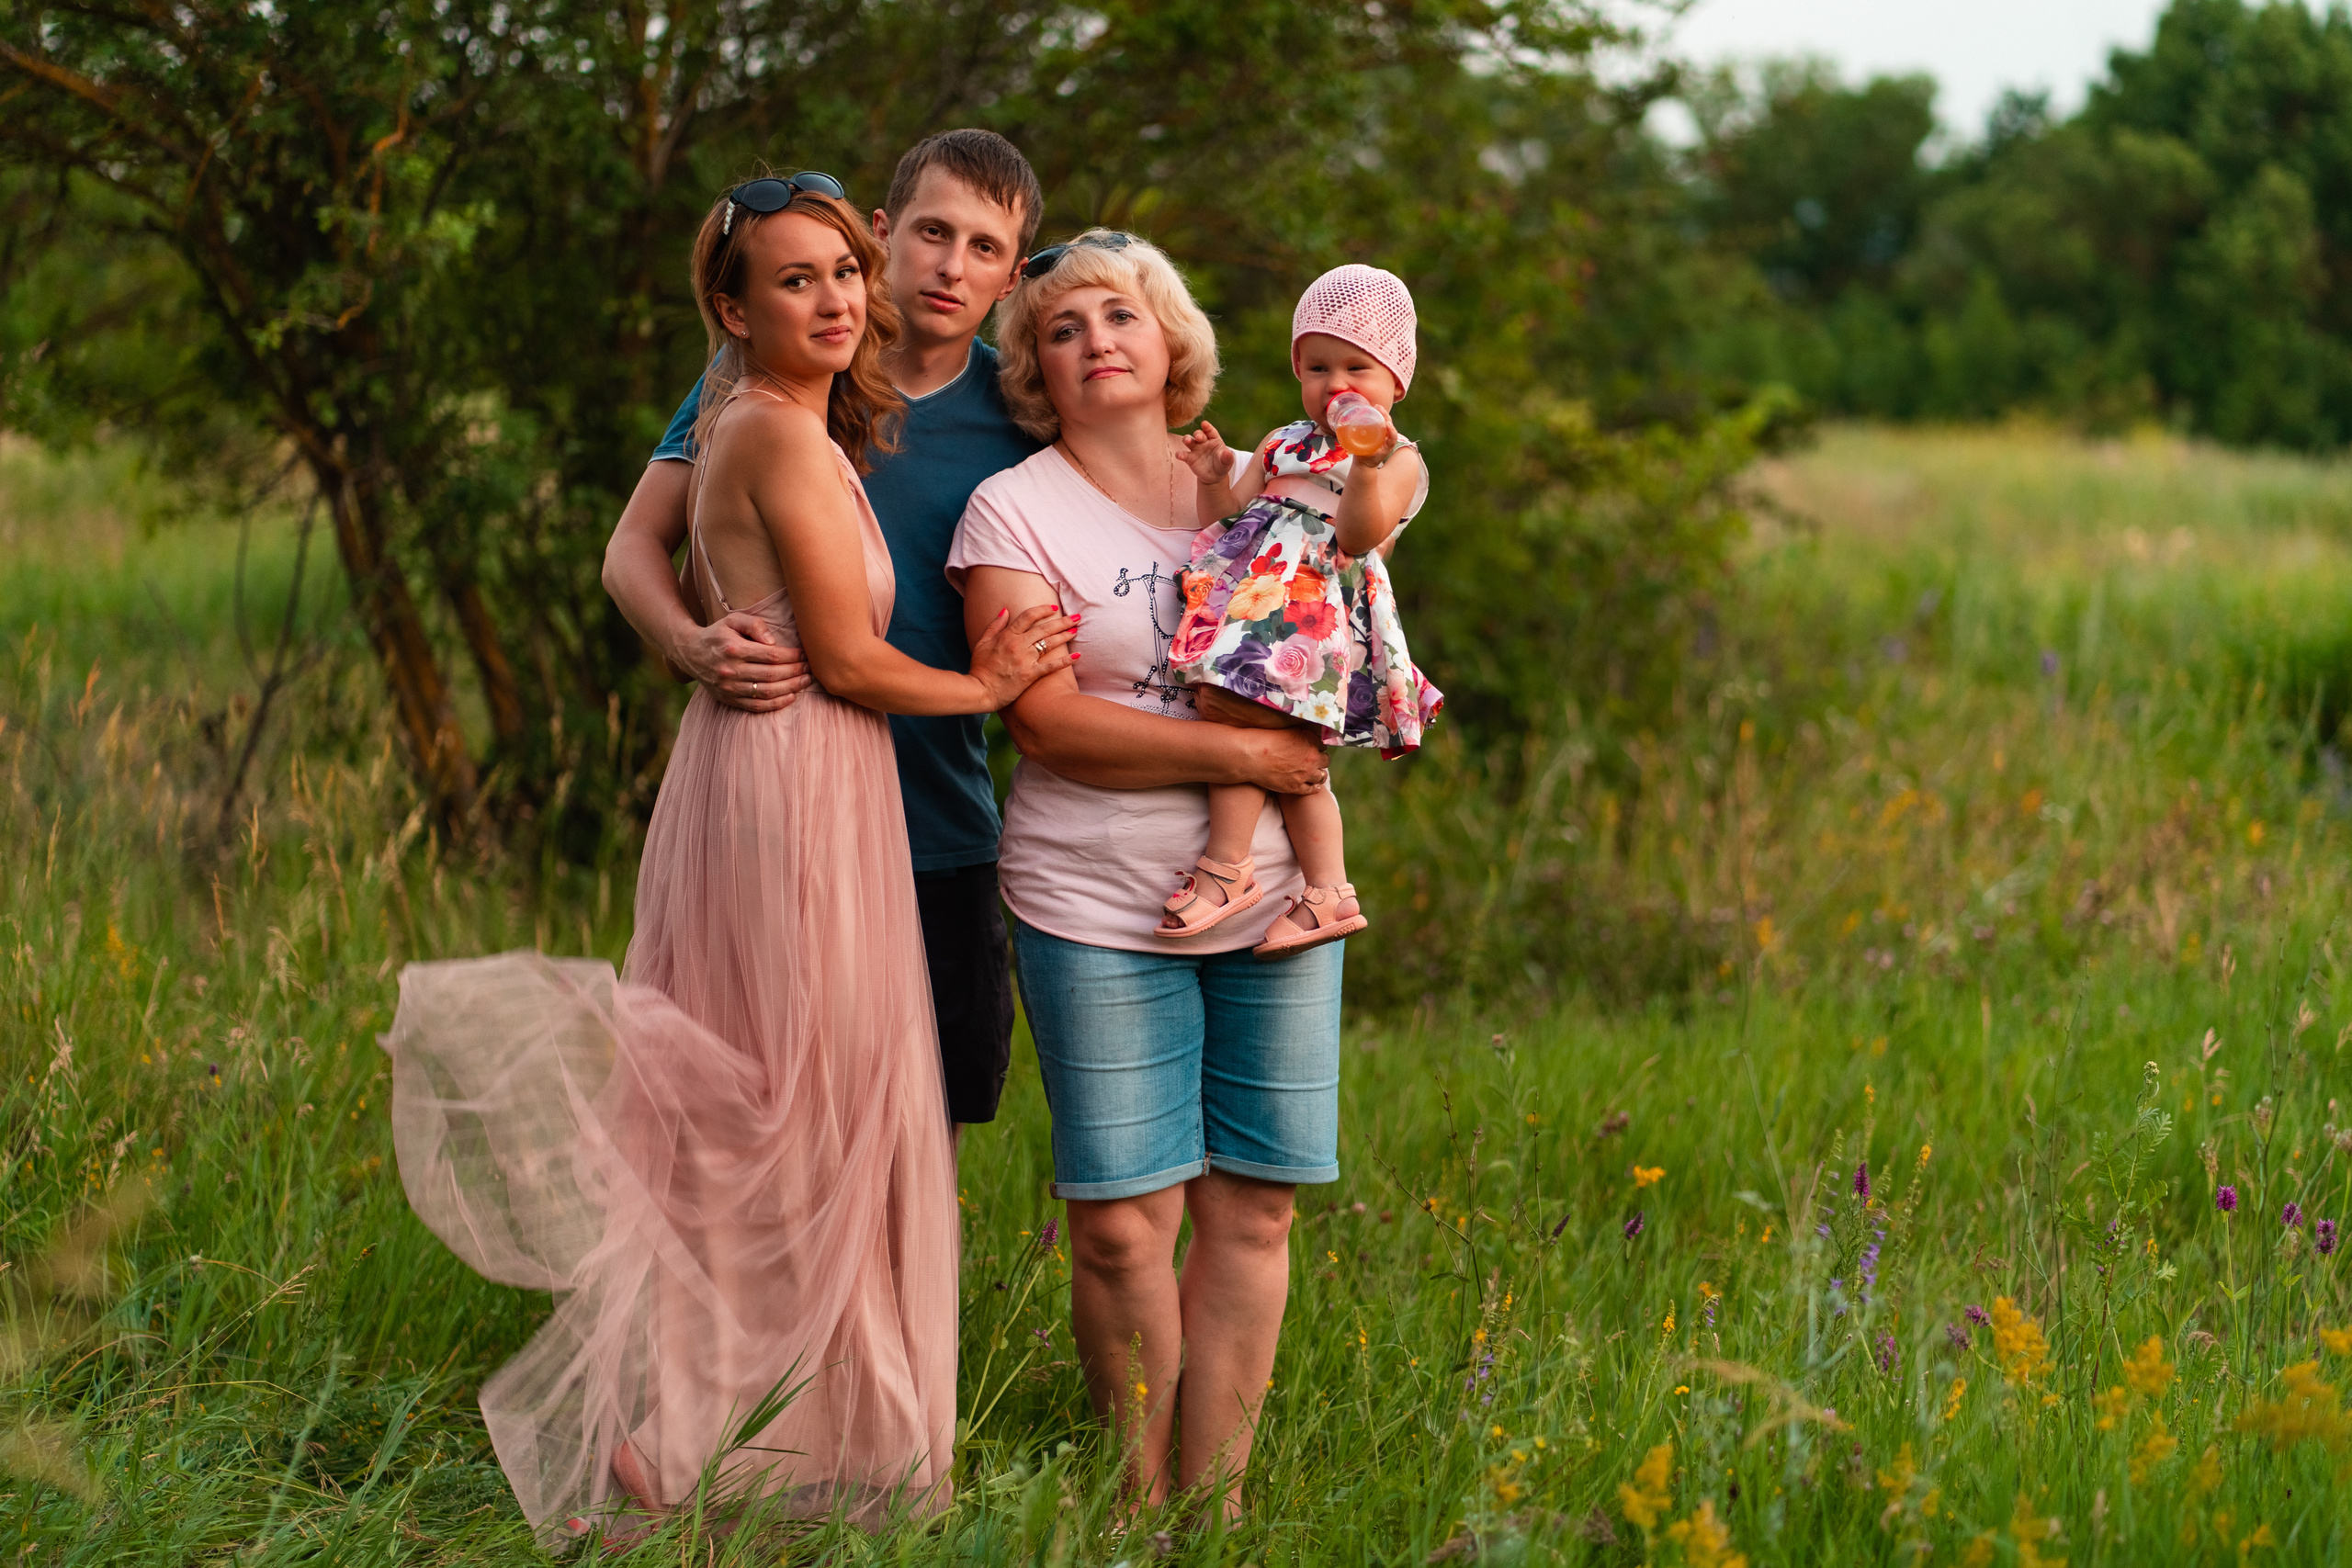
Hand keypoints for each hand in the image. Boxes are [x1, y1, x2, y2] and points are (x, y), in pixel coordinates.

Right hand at [671, 612, 811, 712]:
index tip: (804, 655)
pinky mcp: (728, 699)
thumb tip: (773, 642)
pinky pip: (756, 706)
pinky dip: (776, 704)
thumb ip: (755, 625)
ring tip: (805, 681)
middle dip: (795, 672)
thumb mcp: (733, 620)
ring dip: (790, 688)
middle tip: (810, 668)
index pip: (770, 656)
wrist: (690, 653)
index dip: (791, 657)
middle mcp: (730, 670)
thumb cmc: (719, 634)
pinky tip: (791, 696)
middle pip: (771, 675)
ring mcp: (729, 688)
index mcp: (733, 649)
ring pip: (766, 692)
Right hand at [969, 604, 1079, 708]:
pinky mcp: (1030, 675)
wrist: (981, 691)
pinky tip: (1077, 656)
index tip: (1053, 608)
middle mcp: (1018, 645)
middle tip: (1076, 617)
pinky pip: (1051, 666)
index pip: (1028, 616)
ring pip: (1050, 644)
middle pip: (1044, 628)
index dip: (1042, 610)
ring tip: (1076, 631)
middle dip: (1062, 621)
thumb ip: (994, 626)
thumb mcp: (982, 643)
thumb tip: (1005, 610)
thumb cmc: (980, 668)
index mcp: (1007, 636)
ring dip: (1065, 636)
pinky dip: (1065, 661)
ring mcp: (1025, 660)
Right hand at [1179, 421, 1234, 485]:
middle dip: (1198, 434)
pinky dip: (1180, 454)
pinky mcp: (1189, 458)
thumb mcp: (1227, 462)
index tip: (1204, 424)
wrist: (1214, 477)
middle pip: (1198, 434)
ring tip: (1187, 441)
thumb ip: (1227, 457)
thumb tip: (1228, 452)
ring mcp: (1195, 449)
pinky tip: (1180, 455)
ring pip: (1189, 440)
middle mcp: (1203, 442)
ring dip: (1187, 439)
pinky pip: (1183, 454)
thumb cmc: (1221, 465)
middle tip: (1198, 437)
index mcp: (1214, 439)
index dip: (1207, 427)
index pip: (1210, 431)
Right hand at [1240, 726, 1329, 794]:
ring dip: (1318, 773)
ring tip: (1313, 773)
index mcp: (1310, 740)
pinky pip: (1312, 789)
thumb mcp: (1286, 729)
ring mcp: (1305, 773)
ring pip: (1322, 775)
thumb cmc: (1263, 739)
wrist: (1250, 756)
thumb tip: (1308, 735)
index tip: (1311, 749)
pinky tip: (1312, 785)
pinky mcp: (1296, 787)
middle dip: (1320, 760)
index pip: (1322, 745)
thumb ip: (1300, 734)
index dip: (1316, 747)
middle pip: (1326, 760)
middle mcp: (1311, 757)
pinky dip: (1313, 787)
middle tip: (1312, 761)